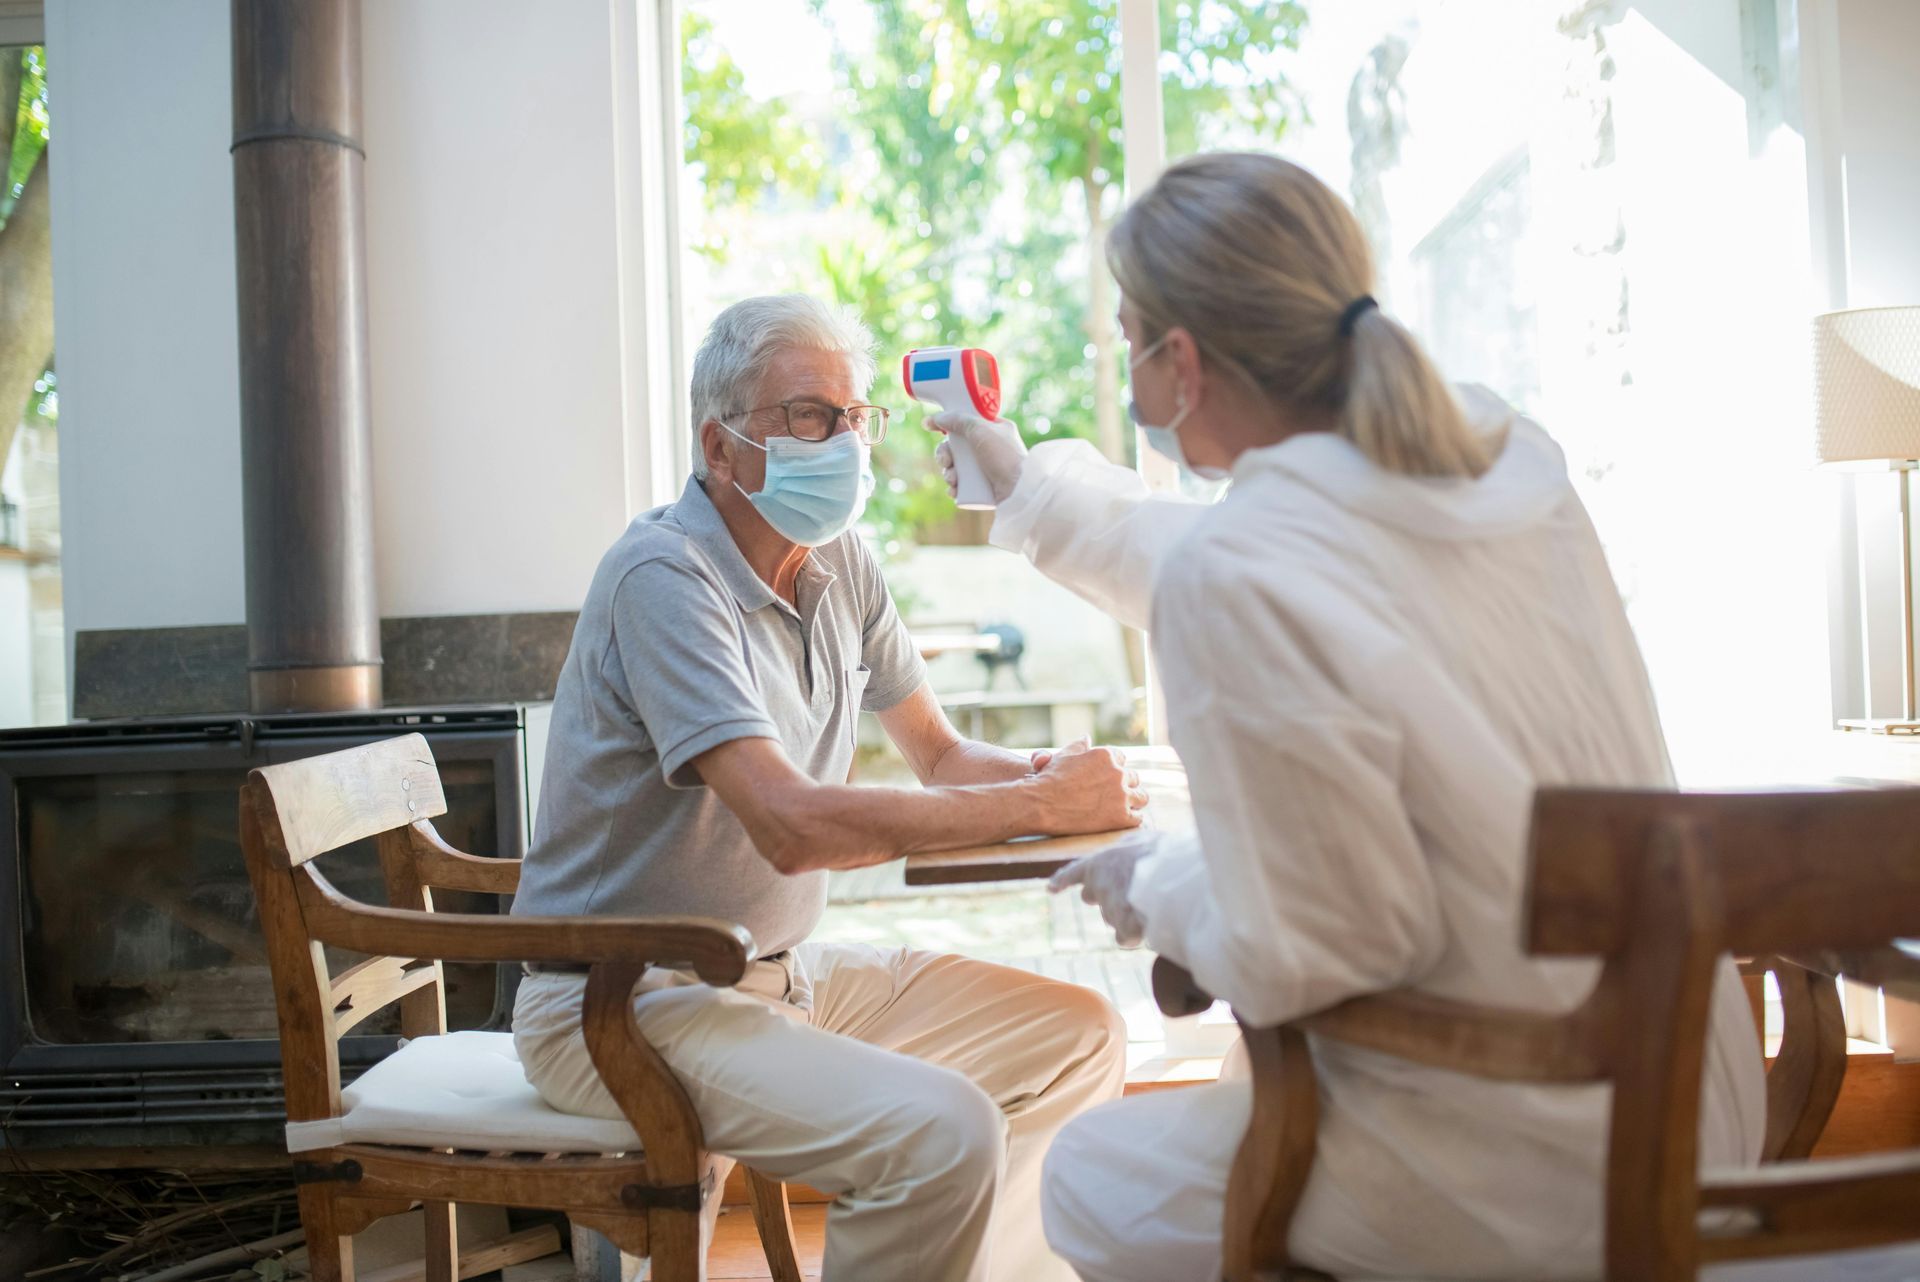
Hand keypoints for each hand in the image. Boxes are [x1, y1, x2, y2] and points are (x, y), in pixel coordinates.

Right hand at [931, 410, 1027, 505]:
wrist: (1019, 490)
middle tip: (946, 462)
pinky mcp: (984, 487)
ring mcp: (987, 468)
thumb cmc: (1004, 457)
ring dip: (948, 473)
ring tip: (953, 480)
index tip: (929, 426)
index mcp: (994, 429)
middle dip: (945, 455)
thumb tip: (938, 418)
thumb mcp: (981, 430)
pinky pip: (962, 484)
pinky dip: (955, 487)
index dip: (947, 424)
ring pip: (957, 467)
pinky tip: (954, 491)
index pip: (966, 422)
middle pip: (957, 447)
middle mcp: (991, 448)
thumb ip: (959, 419)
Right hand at [1025, 739, 1147, 836]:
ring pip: (1141, 797)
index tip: (1107, 779)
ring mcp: (1121, 795)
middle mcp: (1118, 773)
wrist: (1040, 806)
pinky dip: (1131, 819)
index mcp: (1106, 755)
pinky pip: (1138, 817)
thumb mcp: (1063, 757)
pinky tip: (1121, 821)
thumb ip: (1079, 747)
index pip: (1121, 759)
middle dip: (1124, 785)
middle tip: (1113, 796)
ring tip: (1122, 808)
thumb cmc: (1048, 780)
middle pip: (1133, 778)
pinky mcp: (1122, 817)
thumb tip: (1087, 738)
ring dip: (1133, 801)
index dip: (1114, 769)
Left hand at [1048, 830, 1160, 946]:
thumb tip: (1125, 849)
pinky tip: (1147, 926)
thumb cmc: (1165, 854)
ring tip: (1152, 902)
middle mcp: (1098, 884)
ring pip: (1112, 918)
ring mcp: (1110, 907)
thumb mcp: (1142, 840)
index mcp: (1100, 861)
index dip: (1062, 880)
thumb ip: (1128, 847)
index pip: (1074, 872)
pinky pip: (1124, 937)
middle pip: (1091, 897)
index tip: (1051, 888)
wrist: (1176, 874)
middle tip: (1128, 890)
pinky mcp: (1123, 926)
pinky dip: (1134, 934)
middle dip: (1105, 896)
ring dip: (1126, 914)